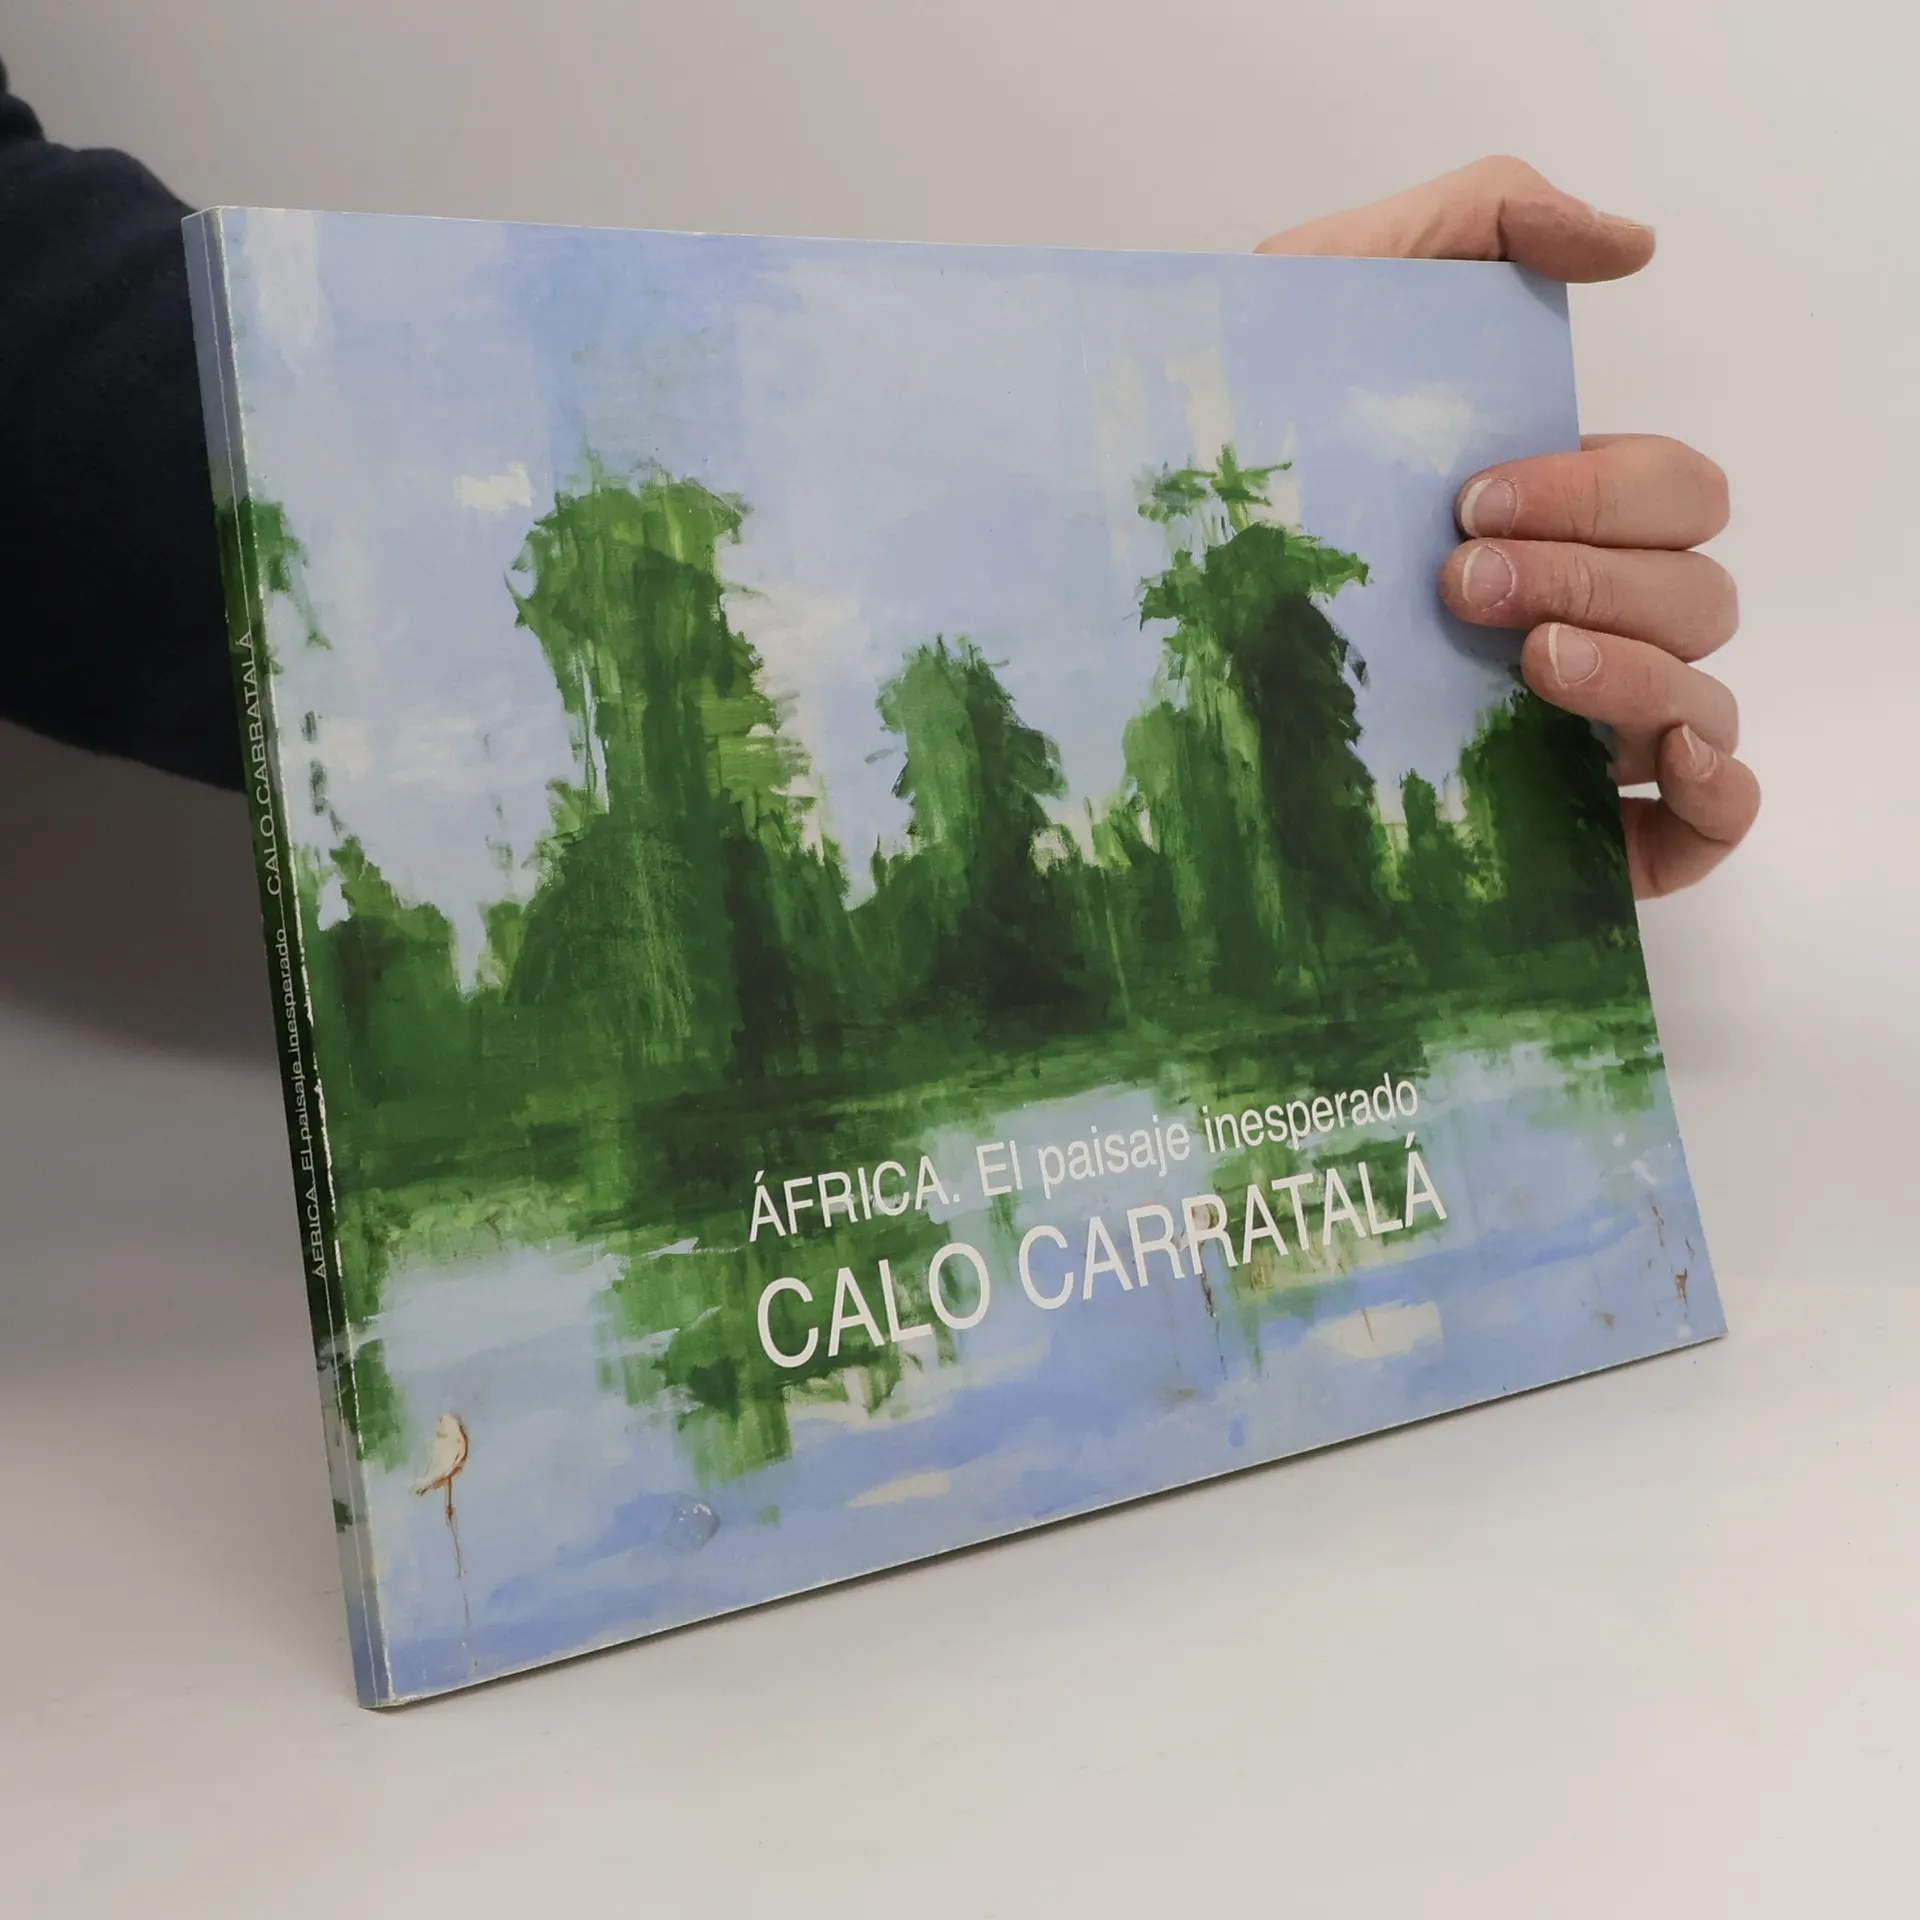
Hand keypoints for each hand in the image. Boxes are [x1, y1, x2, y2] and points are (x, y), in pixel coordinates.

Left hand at [1257, 157, 1757, 898]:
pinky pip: (1704, 824)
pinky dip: (1718, 793)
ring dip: (1638, 669)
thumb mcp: (1331, 293)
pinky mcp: (1557, 829)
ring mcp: (1570, 726)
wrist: (1105, 589)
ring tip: (1528, 661)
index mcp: (1551, 514)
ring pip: (1699, 699)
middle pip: (1695, 593)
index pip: (1671, 496)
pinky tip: (1661, 768)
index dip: (1600, 496)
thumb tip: (1628, 247)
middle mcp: (1577, 616)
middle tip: (1457, 580)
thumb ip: (1475, 220)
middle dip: (1597, 574)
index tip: (1464, 501)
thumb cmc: (1223, 449)